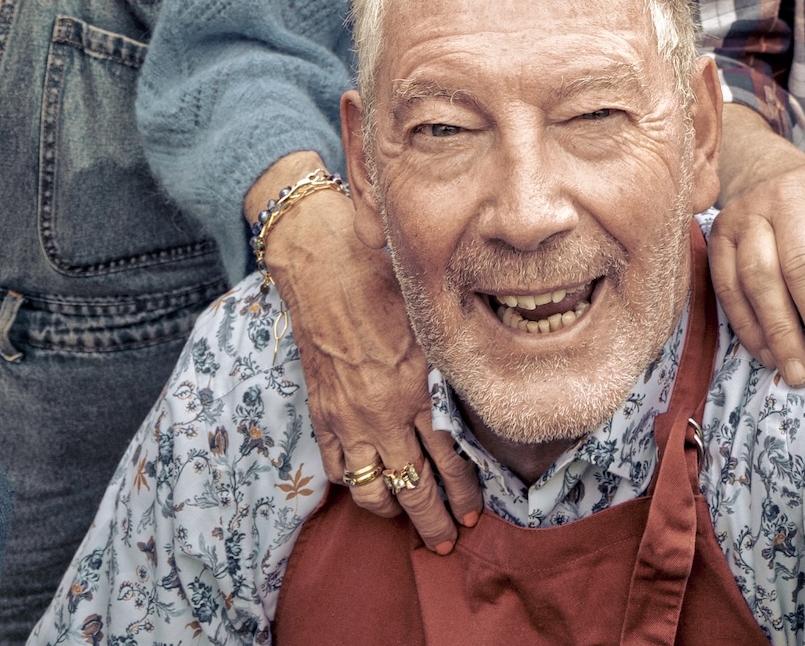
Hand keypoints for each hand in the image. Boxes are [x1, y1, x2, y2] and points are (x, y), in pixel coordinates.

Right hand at [255, 164, 482, 550]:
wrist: (321, 263)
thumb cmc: (382, 279)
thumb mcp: (430, 318)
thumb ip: (452, 359)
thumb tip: (483, 376)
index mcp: (414, 390)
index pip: (445, 461)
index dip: (461, 493)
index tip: (474, 513)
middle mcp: (380, 414)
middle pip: (409, 489)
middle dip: (431, 522)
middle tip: (445, 542)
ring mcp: (346, 419)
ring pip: (369, 489)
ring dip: (391, 511)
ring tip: (407, 521)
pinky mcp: (321, 413)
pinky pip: (336, 467)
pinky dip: (353, 484)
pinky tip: (368, 485)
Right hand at [710, 131, 804, 390]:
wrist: (778, 178)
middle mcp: (788, 191)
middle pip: (803, 267)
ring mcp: (748, 211)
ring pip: (760, 279)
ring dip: (782, 334)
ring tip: (801, 375)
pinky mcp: (720, 232)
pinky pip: (728, 287)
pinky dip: (748, 327)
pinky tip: (770, 355)